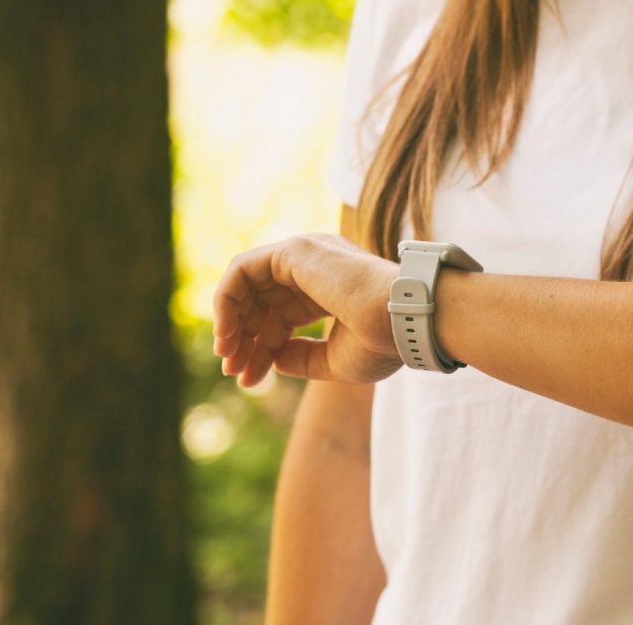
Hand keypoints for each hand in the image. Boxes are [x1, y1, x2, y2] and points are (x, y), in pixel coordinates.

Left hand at [212, 233, 402, 385]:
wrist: (405, 322)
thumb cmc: (384, 342)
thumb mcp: (335, 359)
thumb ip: (301, 357)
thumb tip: (271, 360)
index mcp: (327, 290)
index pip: (280, 318)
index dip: (260, 350)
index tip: (248, 381)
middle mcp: (314, 269)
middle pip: (260, 302)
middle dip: (241, 338)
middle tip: (233, 372)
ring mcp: (304, 255)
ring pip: (246, 285)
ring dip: (230, 321)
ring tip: (228, 357)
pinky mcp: (295, 251)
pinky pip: (243, 270)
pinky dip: (226, 300)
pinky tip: (228, 333)